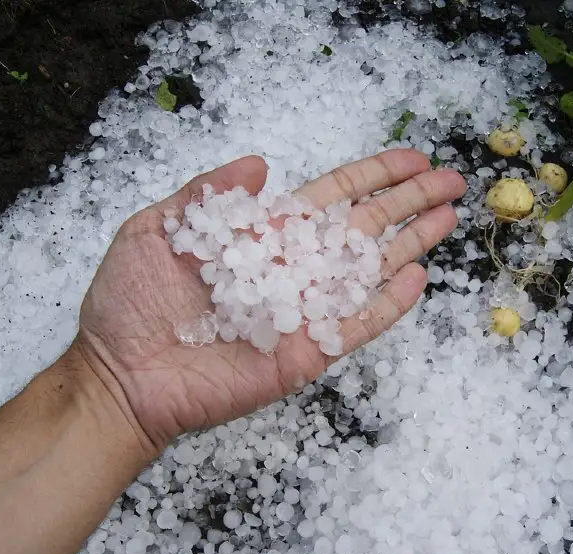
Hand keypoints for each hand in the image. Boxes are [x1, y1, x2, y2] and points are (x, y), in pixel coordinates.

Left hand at [75, 150, 464, 450]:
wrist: (120, 375)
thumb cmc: (130, 303)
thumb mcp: (157, 229)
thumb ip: (208, 194)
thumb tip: (260, 160)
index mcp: (264, 235)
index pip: (332, 198)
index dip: (373, 176)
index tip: (412, 159)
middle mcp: (293, 269)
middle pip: (364, 228)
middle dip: (408, 202)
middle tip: (452, 181)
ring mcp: (303, 312)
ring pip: (369, 272)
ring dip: (411, 244)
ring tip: (449, 218)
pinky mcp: (306, 352)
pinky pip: (355, 326)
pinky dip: (387, 305)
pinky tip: (417, 279)